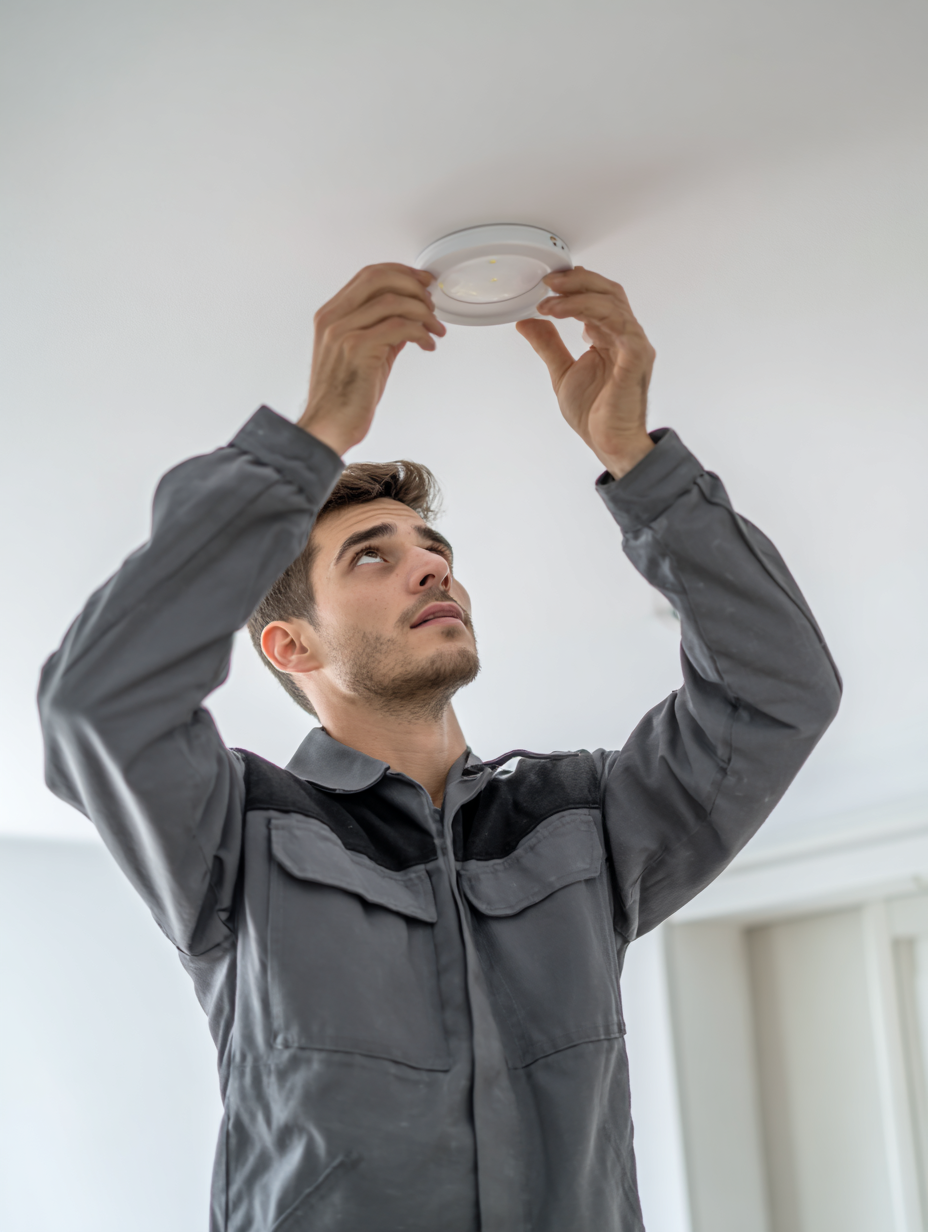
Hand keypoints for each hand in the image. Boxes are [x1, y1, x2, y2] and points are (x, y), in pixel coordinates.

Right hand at [298, 264, 445, 455]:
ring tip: (434, 328)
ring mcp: (343, 332)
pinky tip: (427, 344)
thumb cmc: (342, 398)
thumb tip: (408, 318)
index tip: (422, 281)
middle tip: (431, 301)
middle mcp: (333, 318)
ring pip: (393, 301)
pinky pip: (399, 327)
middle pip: (379, 278)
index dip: (400, 273)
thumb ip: (382, 332)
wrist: (328, 426)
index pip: (368, 276)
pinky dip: (420, 332)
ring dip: (422, 312)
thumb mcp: (362, 355)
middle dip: (413, 285)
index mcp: (330, 316)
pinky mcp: (358, 348)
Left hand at [516, 267, 655, 477]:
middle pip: (608, 292)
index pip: (598, 298)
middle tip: (548, 282)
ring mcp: (633, 345)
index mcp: (610, 338)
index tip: (547, 284)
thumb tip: (528, 322)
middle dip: (577, 281)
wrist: (609, 443)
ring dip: (577, 295)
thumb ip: (548, 345)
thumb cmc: (596, 415)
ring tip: (549, 300)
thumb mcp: (562, 373)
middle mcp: (625, 337)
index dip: (574, 286)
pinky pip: (617, 323)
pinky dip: (589, 311)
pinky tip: (563, 313)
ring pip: (611, 302)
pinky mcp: (635, 357)